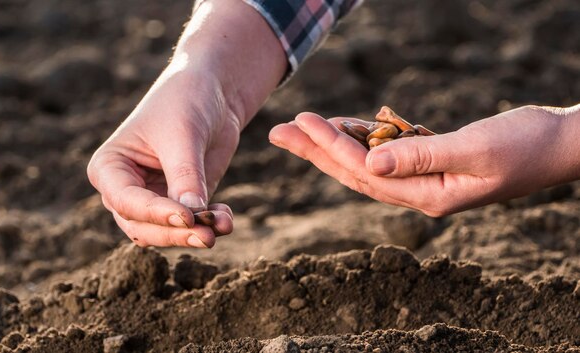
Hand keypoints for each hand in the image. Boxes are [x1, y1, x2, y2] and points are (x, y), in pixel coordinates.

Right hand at [87, 0, 285, 247]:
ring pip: (165, 233)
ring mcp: (152, 199)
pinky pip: (190, 226)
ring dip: (193, 234)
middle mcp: (124, 189)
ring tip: (223, 225)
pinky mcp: (180, 203)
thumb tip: (192, 216)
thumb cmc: (185, 102)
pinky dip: (208, 226)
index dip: (156, 214)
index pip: (126, 201)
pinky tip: (226, 218)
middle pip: (142, 227)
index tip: (187, 217)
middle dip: (175, 233)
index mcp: (109, 167)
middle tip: (207, 236)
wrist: (212, 91)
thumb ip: (185, 175)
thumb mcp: (183, 135)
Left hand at [269, 105, 579, 215]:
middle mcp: (420, 192)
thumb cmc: (525, 146)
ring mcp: (425, 179)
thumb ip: (421, 156)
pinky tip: (347, 126)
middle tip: (278, 132)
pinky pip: (388, 153)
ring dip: (334, 144)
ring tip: (302, 127)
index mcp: (428, 195)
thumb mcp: (474, 149)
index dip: (330, 146)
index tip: (303, 122)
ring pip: (367, 163)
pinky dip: (365, 138)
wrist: (558, 145)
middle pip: (354, 172)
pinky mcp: (432, 163)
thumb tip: (369, 165)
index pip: (365, 171)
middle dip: (314, 151)